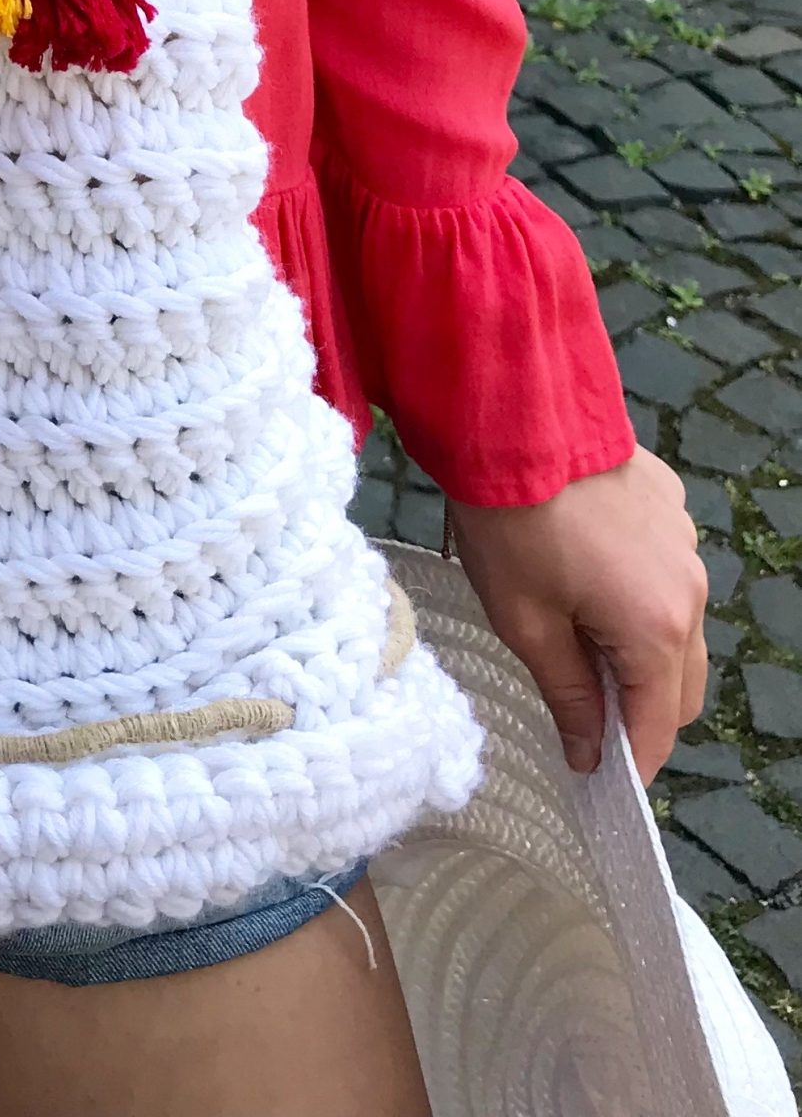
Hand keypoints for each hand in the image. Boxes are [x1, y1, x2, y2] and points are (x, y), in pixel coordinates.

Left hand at [446, 448, 708, 780]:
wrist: (514, 419)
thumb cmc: (510, 524)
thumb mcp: (525, 621)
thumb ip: (567, 693)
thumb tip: (589, 753)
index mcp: (658, 629)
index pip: (657, 724)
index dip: (630, 761)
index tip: (598, 781)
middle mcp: (689, 591)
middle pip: (678, 682)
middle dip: (639, 710)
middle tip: (584, 717)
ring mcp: (685, 544)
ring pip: (676, 626)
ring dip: (639, 649)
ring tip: (578, 646)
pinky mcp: (670, 507)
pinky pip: (664, 573)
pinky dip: (637, 594)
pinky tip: (587, 579)